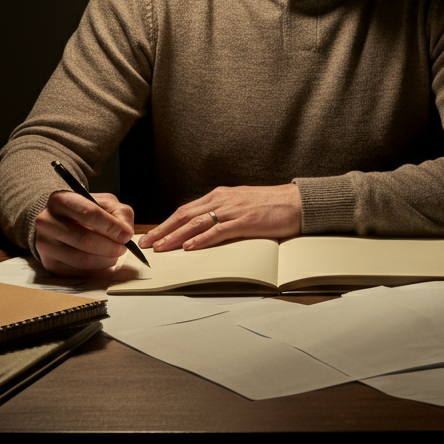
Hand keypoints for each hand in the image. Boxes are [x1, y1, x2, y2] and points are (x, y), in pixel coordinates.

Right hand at [34, 190, 134, 276]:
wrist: (60, 223)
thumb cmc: (85, 211)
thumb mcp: (105, 203)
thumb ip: (120, 214)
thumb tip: (125, 233)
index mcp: (60, 200)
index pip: (88, 213)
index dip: (110, 226)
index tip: (125, 235)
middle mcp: (47, 221)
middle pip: (84, 239)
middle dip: (109, 246)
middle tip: (122, 248)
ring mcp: (45, 243)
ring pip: (81, 259)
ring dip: (104, 259)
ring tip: (114, 255)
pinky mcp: (48, 262)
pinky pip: (77, 271)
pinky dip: (95, 268)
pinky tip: (101, 259)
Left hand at [137, 184, 301, 251]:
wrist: (297, 202)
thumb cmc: (271, 205)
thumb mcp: (240, 205)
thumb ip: (222, 213)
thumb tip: (204, 228)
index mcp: (219, 196)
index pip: (186, 209)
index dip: (166, 223)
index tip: (152, 234)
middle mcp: (222, 200)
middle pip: (185, 215)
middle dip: (163, 230)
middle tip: (146, 243)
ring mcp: (233, 210)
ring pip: (196, 223)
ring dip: (176, 236)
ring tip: (161, 247)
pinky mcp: (246, 221)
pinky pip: (219, 231)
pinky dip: (202, 239)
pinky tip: (190, 246)